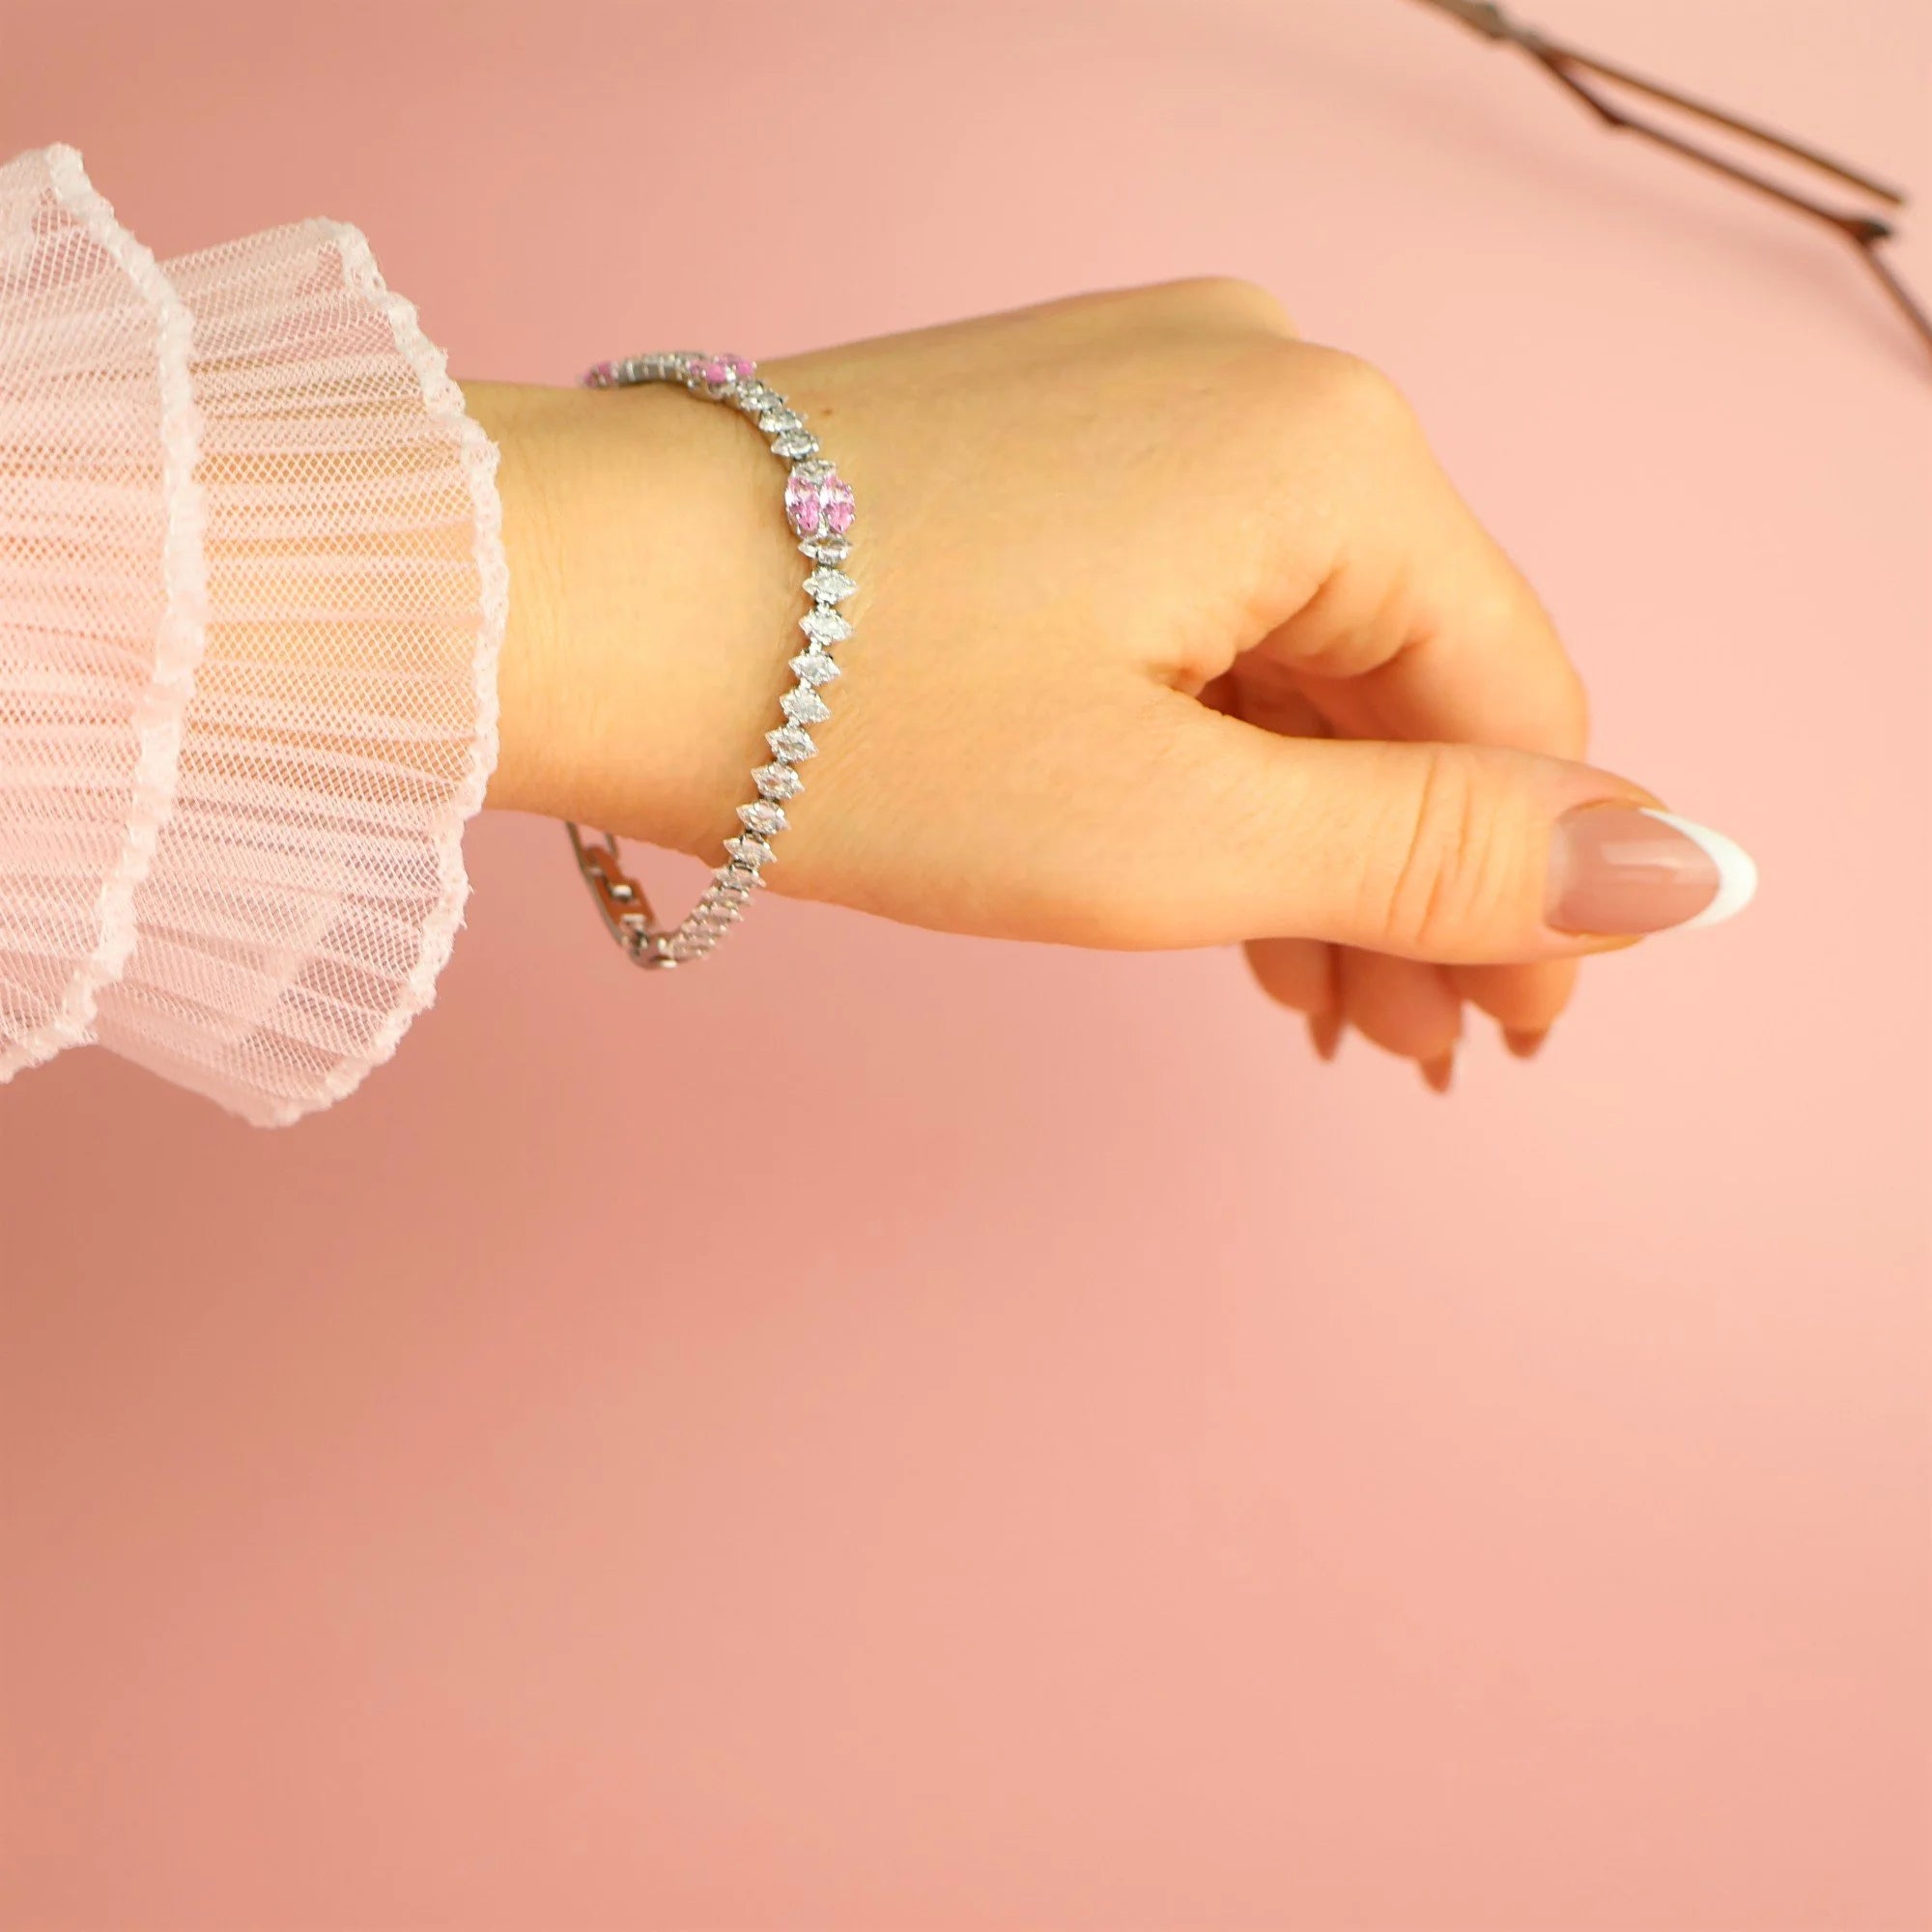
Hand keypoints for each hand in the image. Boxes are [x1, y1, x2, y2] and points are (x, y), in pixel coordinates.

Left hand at [469, 278, 1755, 1086]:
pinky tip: (1217, 875)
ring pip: (1301, 653)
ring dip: (1317, 832)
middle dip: (1411, 883)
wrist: (572, 602)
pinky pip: (1201, 610)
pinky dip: (1219, 750)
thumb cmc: (851, 721)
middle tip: (1394, 1054)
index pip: (1517, 707)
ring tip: (1305, 1002)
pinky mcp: (1059, 440)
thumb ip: (1434, 850)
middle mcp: (1263, 383)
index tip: (1506, 1045)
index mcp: (1333, 454)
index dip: (1533, 899)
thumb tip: (1678, 869)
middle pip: (1411, 679)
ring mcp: (1151, 397)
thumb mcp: (1178, 829)